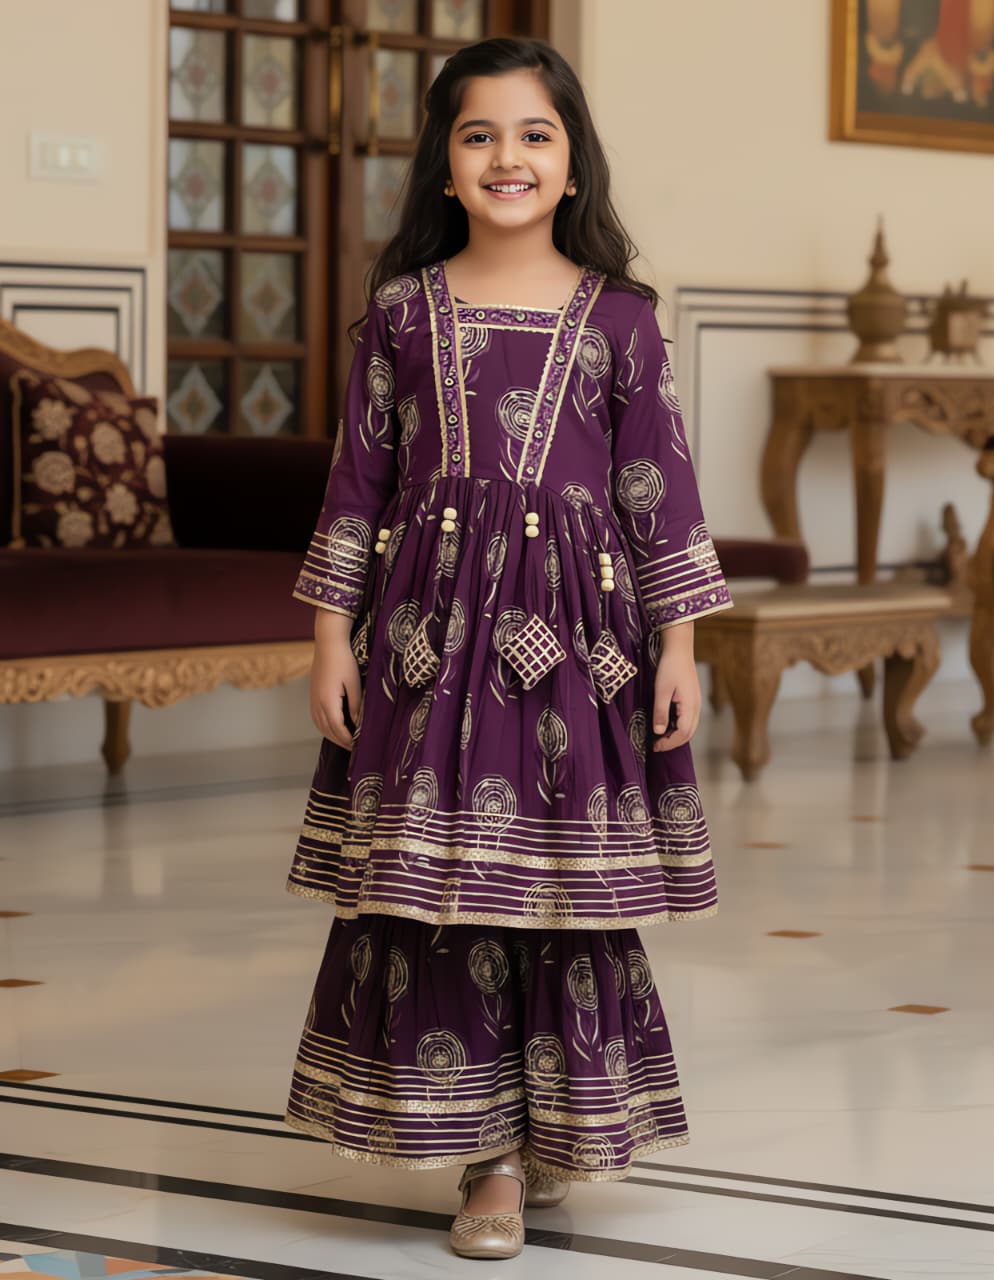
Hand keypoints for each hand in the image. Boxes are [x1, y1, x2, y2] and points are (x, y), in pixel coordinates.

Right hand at [310, 610, 361, 749]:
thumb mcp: (354, 684)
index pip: (338, 729)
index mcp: (328, 702)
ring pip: (321, 727)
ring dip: (332, 736)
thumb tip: (358, 724)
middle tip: (354, 750)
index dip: (348, 740)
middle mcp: (317, 704)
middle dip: (341, 742)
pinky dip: (326, 728)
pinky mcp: (313, 696)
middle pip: (328, 731)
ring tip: (345, 742)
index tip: (359, 747)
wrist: (328, 644)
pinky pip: (317, 719)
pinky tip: (334, 728)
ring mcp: (313, 700)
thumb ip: (355, 705)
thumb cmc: (344, 661)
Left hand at [652, 624, 700, 751]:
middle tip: (657, 746)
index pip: (682, 733)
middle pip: (688, 733)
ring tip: (661, 738)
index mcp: (690, 706)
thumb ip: (660, 712)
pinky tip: (667, 725)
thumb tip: (658, 732)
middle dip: (673, 743)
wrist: (679, 649)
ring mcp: (696, 703)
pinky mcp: (693, 698)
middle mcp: (696, 707)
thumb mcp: (661, 690)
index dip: (669, 743)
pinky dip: (679, 727)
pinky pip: (689, 719)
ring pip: (690, 727)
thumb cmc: (669, 667)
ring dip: (677, 736)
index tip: (655, 746)